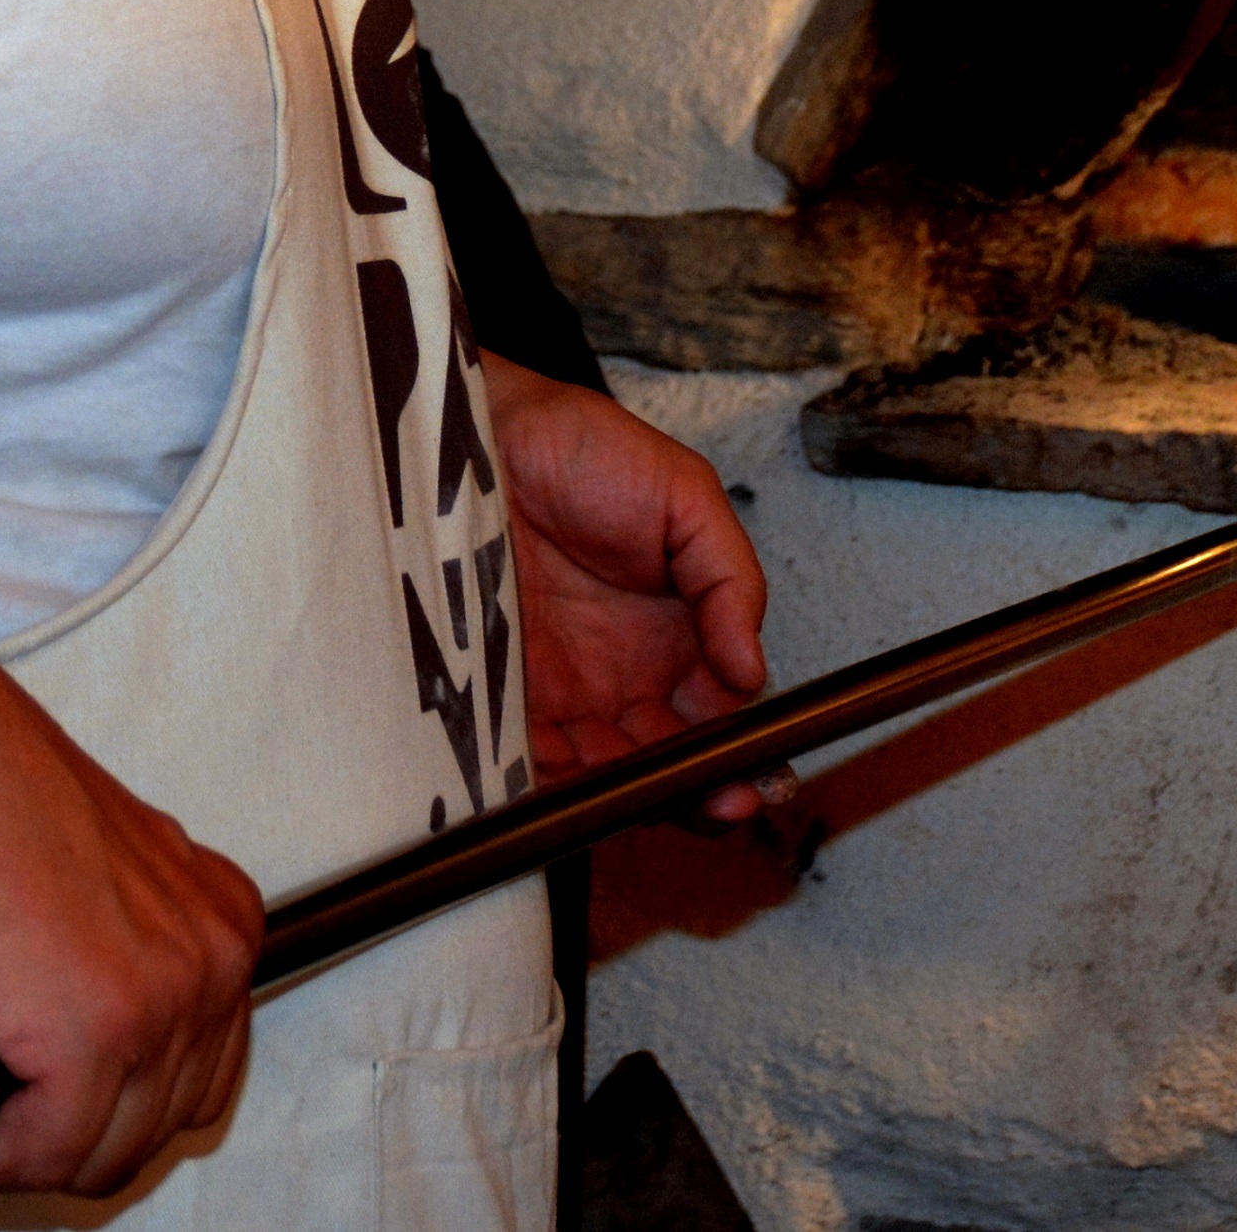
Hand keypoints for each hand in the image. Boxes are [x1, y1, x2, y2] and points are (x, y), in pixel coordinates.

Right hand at [0, 662, 266, 1196]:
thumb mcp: (85, 892)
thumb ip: (107, 972)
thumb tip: (66, 1062)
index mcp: (219, 917)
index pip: (199, 1074)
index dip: (114, 1105)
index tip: (50, 1098)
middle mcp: (213, 956)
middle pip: (162, 1122)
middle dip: (74, 1137)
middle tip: (1, 1112)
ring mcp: (164, 996)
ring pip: (108, 1150)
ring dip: (30, 1149)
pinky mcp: (98, 1032)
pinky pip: (49, 1150)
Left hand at [478, 359, 771, 819]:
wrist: (476, 434)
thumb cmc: (578, 450)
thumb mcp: (684, 497)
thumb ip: (731, 579)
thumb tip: (754, 668)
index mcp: (675, 634)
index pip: (718, 714)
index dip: (741, 749)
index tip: (760, 771)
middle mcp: (620, 676)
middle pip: (668, 758)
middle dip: (702, 791)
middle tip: (726, 801)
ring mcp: (560, 693)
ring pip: (608, 773)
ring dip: (640, 798)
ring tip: (663, 800)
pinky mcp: (499, 700)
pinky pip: (533, 763)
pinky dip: (560, 789)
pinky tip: (586, 796)